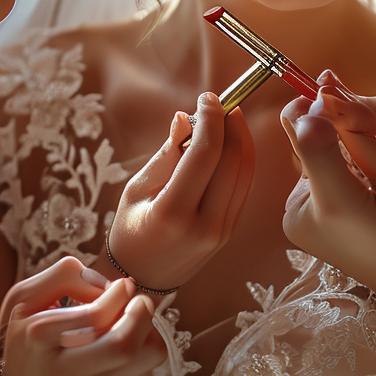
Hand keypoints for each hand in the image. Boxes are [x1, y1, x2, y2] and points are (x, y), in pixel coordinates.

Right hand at [0, 256, 165, 375]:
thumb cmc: (26, 337)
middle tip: (138, 300)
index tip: (122, 284)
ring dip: (150, 331)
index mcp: (39, 338)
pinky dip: (146, 347)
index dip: (117, 295)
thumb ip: (62, 276)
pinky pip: (147, 369)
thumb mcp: (25, 298)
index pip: (93, 316)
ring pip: (146, 359)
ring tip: (134, 320)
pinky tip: (128, 339)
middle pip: (123, 346)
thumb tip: (108, 284)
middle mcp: (66, 372)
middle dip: (142, 314)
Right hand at [106, 92, 254, 290]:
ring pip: (245, 171)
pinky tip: (227, 142)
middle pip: (232, 160)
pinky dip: (240, 157)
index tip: (207, 97)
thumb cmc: (131, 229)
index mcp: (173, 213)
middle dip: (230, 123)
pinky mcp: (231, 230)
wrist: (142, 278)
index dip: (211, 119)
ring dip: (239, 138)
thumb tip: (185, 117)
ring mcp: (222, 231)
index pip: (205, 155)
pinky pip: (243, 185)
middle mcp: (204, 224)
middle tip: (218, 103)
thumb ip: (166, 154)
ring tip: (224, 117)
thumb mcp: (137, 189)